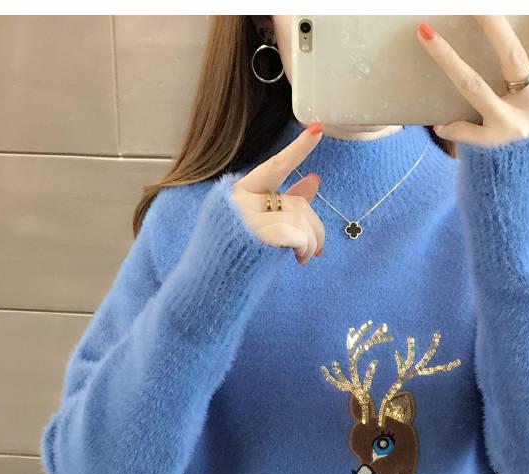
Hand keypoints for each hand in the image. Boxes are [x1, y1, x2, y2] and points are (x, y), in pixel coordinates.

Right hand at [230, 123, 325, 264]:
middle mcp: (241, 199)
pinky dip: (305, 246)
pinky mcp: (256, 234)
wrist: (210, 288)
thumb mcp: (259, 226)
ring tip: (304, 256)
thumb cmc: (234, 258)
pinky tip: (300, 258)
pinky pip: (296, 232)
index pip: (274, 166)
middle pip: (296, 201)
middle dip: (314, 226)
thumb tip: (315, 178)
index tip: (318, 129)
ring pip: (300, 216)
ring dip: (311, 240)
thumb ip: (286, 203)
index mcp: (239, 193)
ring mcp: (246, 216)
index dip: (298, 150)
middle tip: (317, 249)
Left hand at [416, 15, 528, 145]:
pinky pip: (463, 129)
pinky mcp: (490, 148)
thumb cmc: (523, 147)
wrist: (518, 195)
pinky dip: (451, 126)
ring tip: (426, 34)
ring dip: (448, 58)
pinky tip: (440, 124)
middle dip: (493, 25)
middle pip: (515, 59)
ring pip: (476, 86)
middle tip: (473, 4)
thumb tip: (504, 40)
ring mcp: (513, 130)